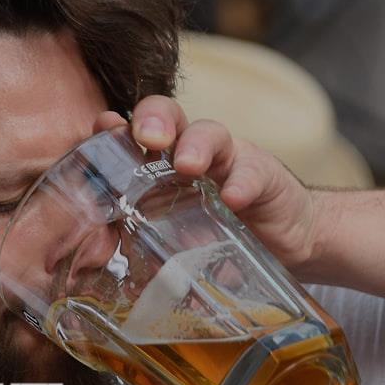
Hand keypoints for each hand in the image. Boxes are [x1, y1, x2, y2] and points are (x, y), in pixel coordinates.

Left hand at [93, 96, 322, 272]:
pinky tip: (233, 199)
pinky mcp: (264, 176)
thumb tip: (105, 268)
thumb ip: (146, 239)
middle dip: (154, 120)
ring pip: (211, 133)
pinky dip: (242, 184)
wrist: (282, 242)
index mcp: (161, 165)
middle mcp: (193, 152)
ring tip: (187, 166)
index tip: (102, 127)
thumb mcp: (176, 237)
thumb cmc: (218, 234)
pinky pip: (253, 173)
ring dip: (195, 146)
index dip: (117, 126)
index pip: (135, 134)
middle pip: (170, 116)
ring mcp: (229, 160)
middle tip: (146, 138)